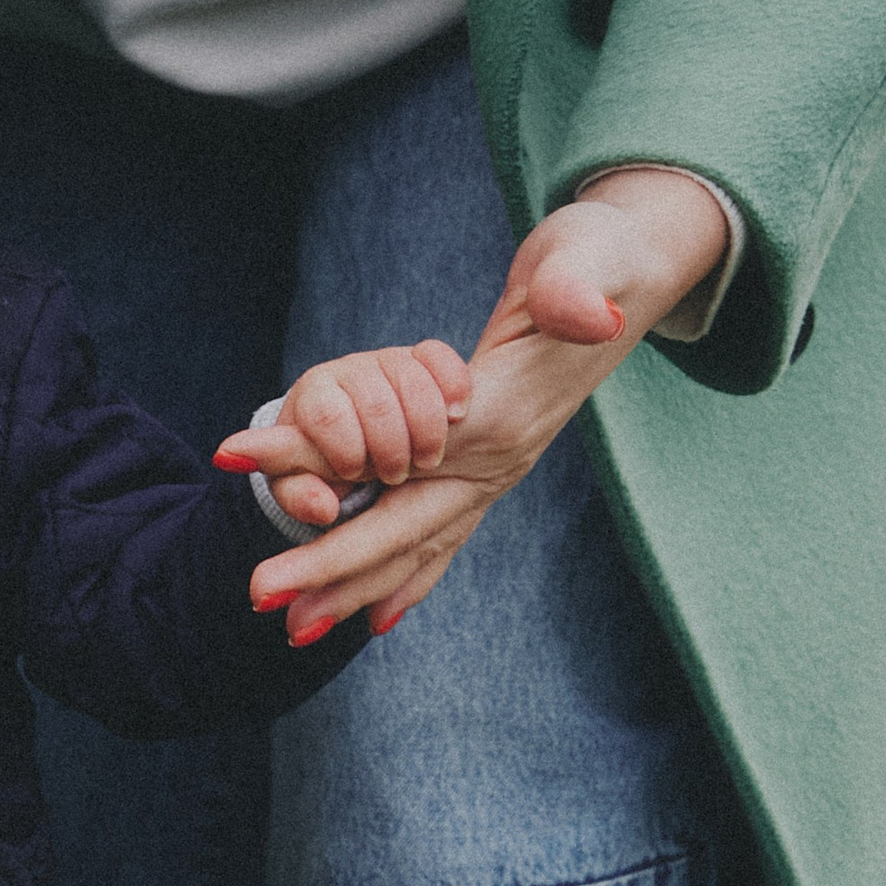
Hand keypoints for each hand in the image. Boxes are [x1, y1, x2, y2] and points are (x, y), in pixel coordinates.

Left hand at [213, 339, 470, 529]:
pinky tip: (455, 415)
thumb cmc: (331, 470)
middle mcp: (347, 372)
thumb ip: (294, 486)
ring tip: (425, 461)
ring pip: (410, 379)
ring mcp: (388, 360)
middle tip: (393, 476)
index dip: (344, 450)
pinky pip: (439, 356)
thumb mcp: (310, 485)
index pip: (324, 415)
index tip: (353, 474)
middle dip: (388, 448)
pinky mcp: (426, 356)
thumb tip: (279, 484)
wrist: (373, 445)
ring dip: (425, 430)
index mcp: (312, 399)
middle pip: (374, 402)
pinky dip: (452, 388)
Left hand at [236, 170, 730, 645]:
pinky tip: (378, 615)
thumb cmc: (604, 254)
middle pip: (408, 527)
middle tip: (261, 600)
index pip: (408, 457)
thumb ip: (579, 287)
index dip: (327, 464)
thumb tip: (588, 311)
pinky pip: (444, 537)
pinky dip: (408, 577)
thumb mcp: (590, 254)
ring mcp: (500, 470)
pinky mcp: (493, 465)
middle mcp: (502, 457)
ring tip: (297, 632)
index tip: (244, 468)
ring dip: (357, 589)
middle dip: (332, 567)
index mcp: (504, 412)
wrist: (642, 271)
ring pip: (419, 545)